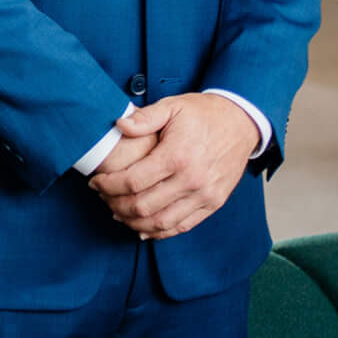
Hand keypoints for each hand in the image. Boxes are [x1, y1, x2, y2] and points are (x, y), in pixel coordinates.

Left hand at [88, 93, 258, 239]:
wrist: (241, 122)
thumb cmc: (204, 113)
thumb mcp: (173, 105)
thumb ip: (145, 118)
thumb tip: (119, 126)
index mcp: (177, 155)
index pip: (133, 181)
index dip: (109, 185)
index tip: (96, 183)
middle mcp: (192, 180)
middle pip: (143, 206)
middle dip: (116, 205)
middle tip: (103, 198)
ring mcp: (204, 195)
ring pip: (161, 222)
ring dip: (134, 222)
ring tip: (118, 213)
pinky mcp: (214, 203)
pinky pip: (183, 226)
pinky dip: (160, 232)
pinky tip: (143, 229)